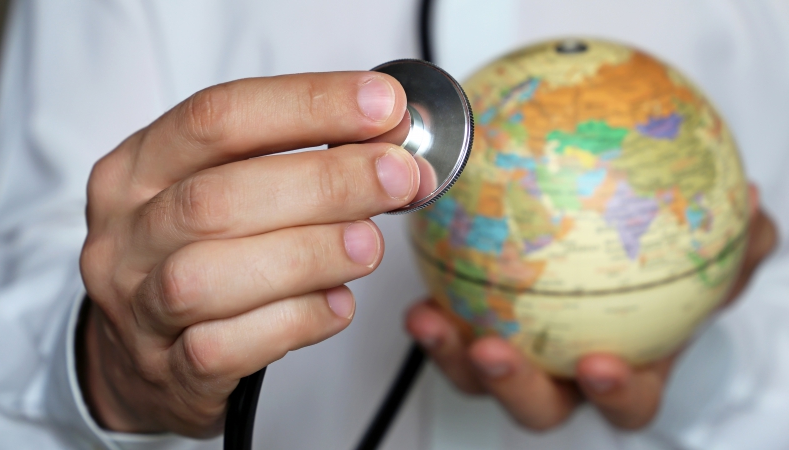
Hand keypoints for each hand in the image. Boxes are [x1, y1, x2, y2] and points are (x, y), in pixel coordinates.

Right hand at [78, 72, 417, 435]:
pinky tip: (337, 305)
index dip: (306, 105)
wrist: (139, 356)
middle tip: (398, 176)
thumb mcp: (225, 191)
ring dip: (306, 254)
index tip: (382, 105)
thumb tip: (390, 145)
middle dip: (323, 182)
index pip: (218, 118)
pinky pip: (222, 348)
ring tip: (369, 245)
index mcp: (138, 168)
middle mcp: (127, 234)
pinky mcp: (167, 371)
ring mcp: (137, 307)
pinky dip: (293, 322)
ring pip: (208, 276)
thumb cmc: (199, 255)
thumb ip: (293, 163)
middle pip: (216, 197)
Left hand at [406, 184, 776, 430]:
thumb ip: (733, 244)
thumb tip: (755, 211)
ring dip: (451, 353)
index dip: (615, 393)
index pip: (626, 399)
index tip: (601, 365)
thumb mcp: (703, 254)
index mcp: (621, 368)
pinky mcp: (471, 322)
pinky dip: (431, 310)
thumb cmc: (657, 273)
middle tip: (495, 351)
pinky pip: (446, 322)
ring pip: (476, 373)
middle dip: (514, 388)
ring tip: (432, 320)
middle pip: (538, 404)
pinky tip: (417, 280)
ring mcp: (515, 352)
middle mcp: (562, 371)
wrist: (610, 257)